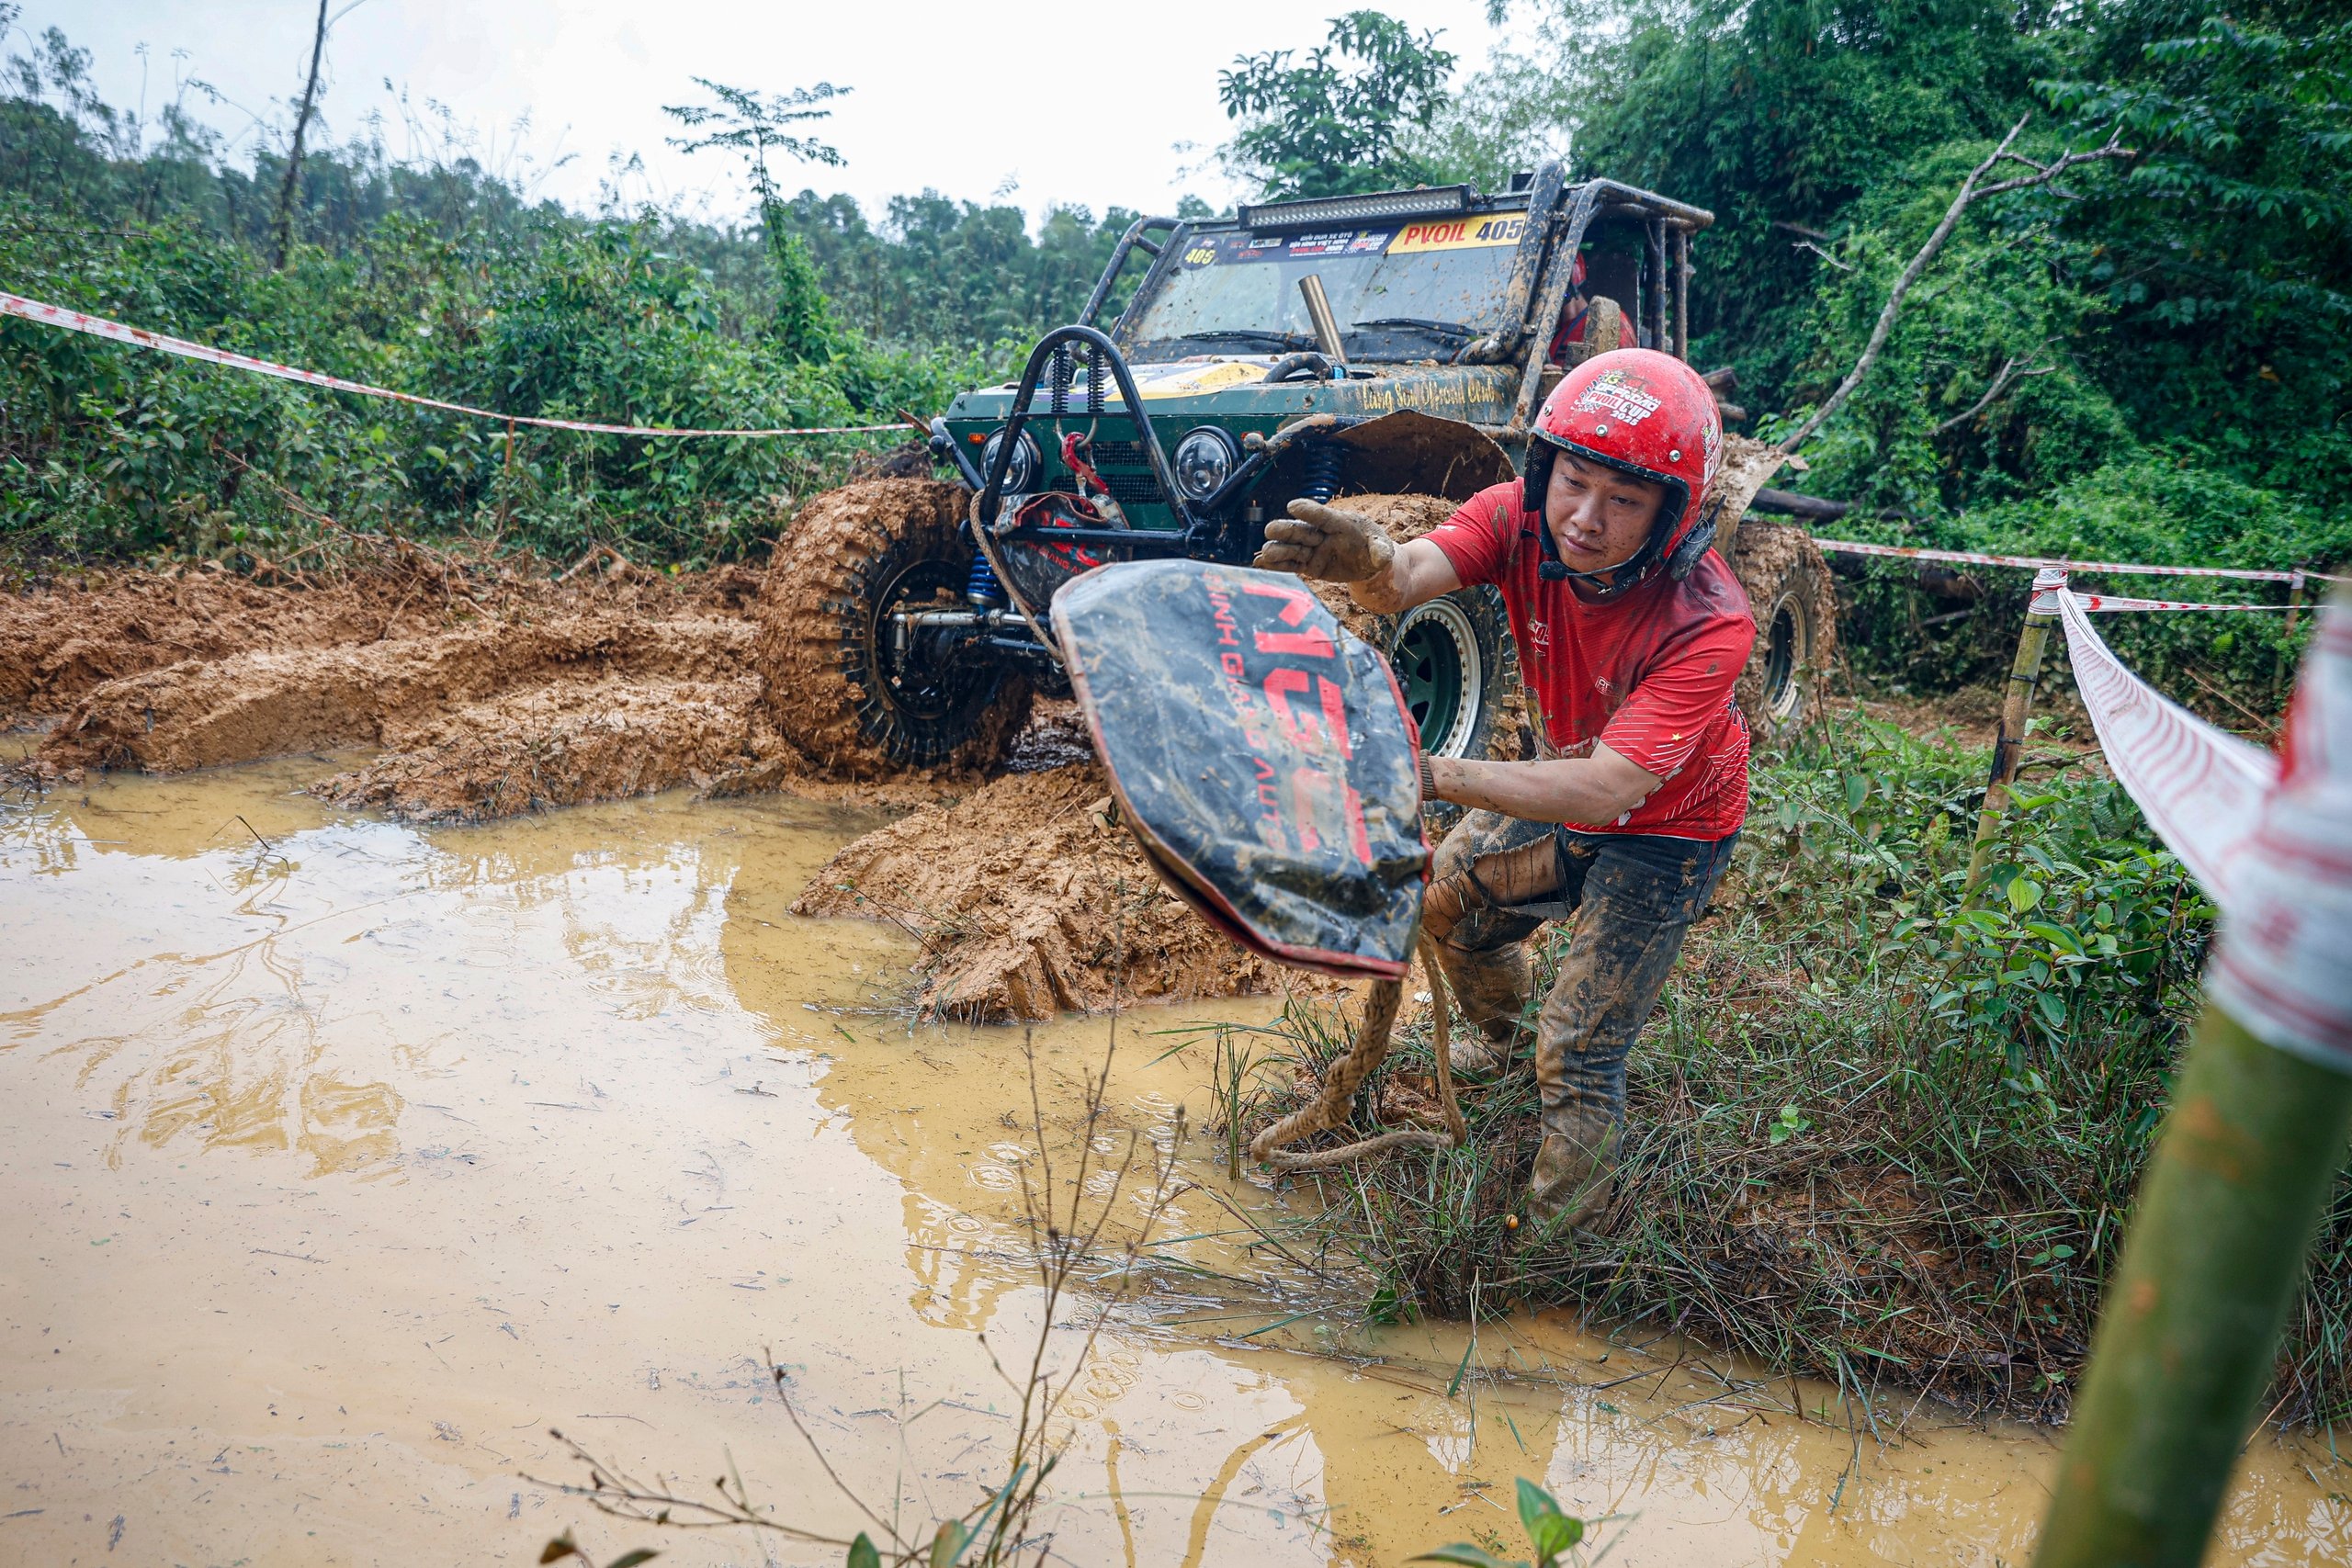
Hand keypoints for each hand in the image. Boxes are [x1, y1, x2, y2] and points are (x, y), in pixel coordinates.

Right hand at [1251, 499, 1397, 582]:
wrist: (1369, 563)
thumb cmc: (1375, 548)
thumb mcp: (1383, 548)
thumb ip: (1382, 550)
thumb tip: (1381, 556)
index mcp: (1341, 523)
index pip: (1323, 515)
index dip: (1308, 510)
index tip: (1292, 506)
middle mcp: (1323, 534)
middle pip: (1302, 530)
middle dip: (1287, 529)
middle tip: (1271, 529)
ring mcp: (1314, 550)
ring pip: (1293, 548)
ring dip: (1278, 550)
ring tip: (1265, 552)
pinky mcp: (1309, 565)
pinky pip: (1291, 565)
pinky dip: (1276, 565)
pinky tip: (1260, 564)